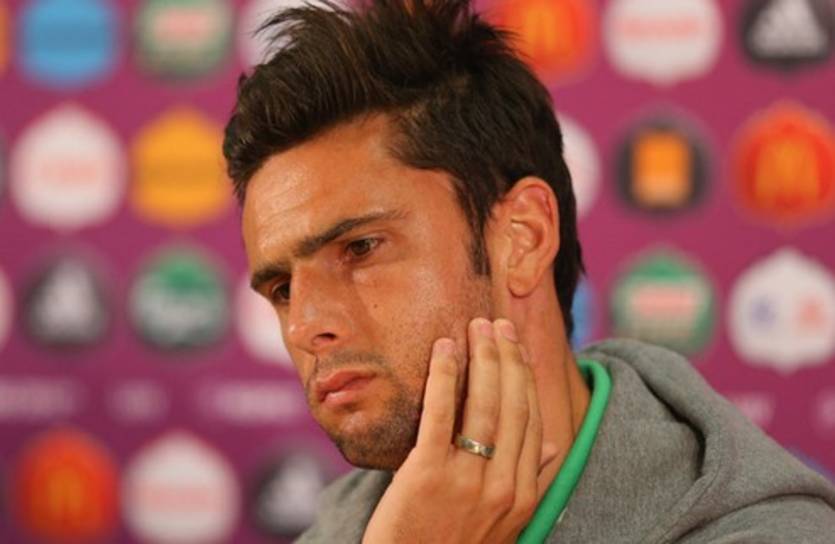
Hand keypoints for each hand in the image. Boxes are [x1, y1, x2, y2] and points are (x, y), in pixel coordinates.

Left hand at [362, 318, 543, 542]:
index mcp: (522, 495)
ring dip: (483, 359)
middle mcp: (502, 486)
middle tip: (499, 324)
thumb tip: (551, 444)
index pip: (532, 422)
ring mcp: (466, 480)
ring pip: (485, 406)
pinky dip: (446, 376)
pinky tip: (444, 349)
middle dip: (508, 358)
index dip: (526, 379)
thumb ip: (527, 482)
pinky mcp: (427, 474)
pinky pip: (441, 415)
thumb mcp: (502, 523)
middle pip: (513, 406)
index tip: (519, 349)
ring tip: (477, 327)